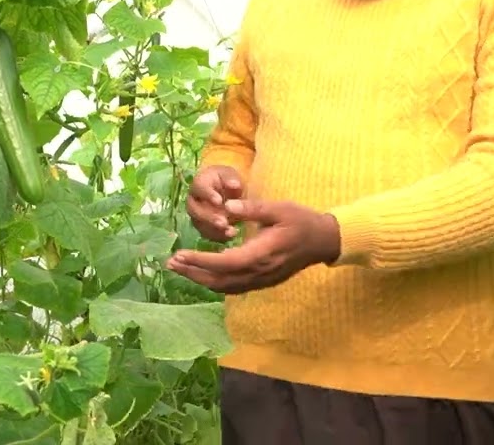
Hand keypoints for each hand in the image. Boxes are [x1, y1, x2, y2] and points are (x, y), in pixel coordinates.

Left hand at [167, 199, 340, 293]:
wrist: (323, 241)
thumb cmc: (301, 221)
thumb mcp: (278, 208)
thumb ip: (252, 209)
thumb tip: (228, 206)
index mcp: (261, 254)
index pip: (224, 263)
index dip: (200, 261)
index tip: (180, 254)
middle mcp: (259, 272)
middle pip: (219, 280)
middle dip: (193, 272)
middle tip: (170, 263)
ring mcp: (261, 280)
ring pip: (225, 287)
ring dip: (201, 279)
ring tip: (180, 268)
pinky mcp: (263, 281)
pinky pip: (233, 287)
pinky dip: (215, 282)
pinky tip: (202, 274)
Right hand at [186, 165, 244, 241]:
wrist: (228, 192)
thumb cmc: (228, 180)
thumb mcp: (231, 176)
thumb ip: (232, 179)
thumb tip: (235, 185)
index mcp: (199, 183)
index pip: (198, 188)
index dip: (207, 194)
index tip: (219, 201)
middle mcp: (193, 200)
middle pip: (194, 209)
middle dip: (208, 217)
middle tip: (223, 222)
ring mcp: (197, 215)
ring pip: (199, 224)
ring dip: (213, 229)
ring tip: (230, 231)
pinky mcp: (203, 226)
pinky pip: (206, 233)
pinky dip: (218, 236)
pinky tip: (231, 235)